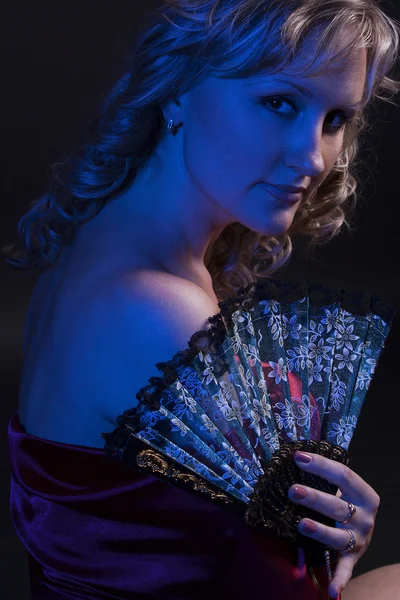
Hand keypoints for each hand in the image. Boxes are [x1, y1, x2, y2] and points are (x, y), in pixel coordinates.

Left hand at [288, 451, 379, 598]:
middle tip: (292, 490)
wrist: (363, 529)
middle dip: (314, 498)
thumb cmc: (346, 502)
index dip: (321, 465)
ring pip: (338, 536)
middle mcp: (365, 517)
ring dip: (320, 532)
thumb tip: (294, 456)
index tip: (298, 457)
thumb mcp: (343, 489)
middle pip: (337, 506)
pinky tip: (331, 590)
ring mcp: (359, 538)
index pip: (344, 475)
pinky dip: (340, 580)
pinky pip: (345, 569)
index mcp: (364, 494)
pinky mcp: (353, 558)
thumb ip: (323, 476)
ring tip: (302, 525)